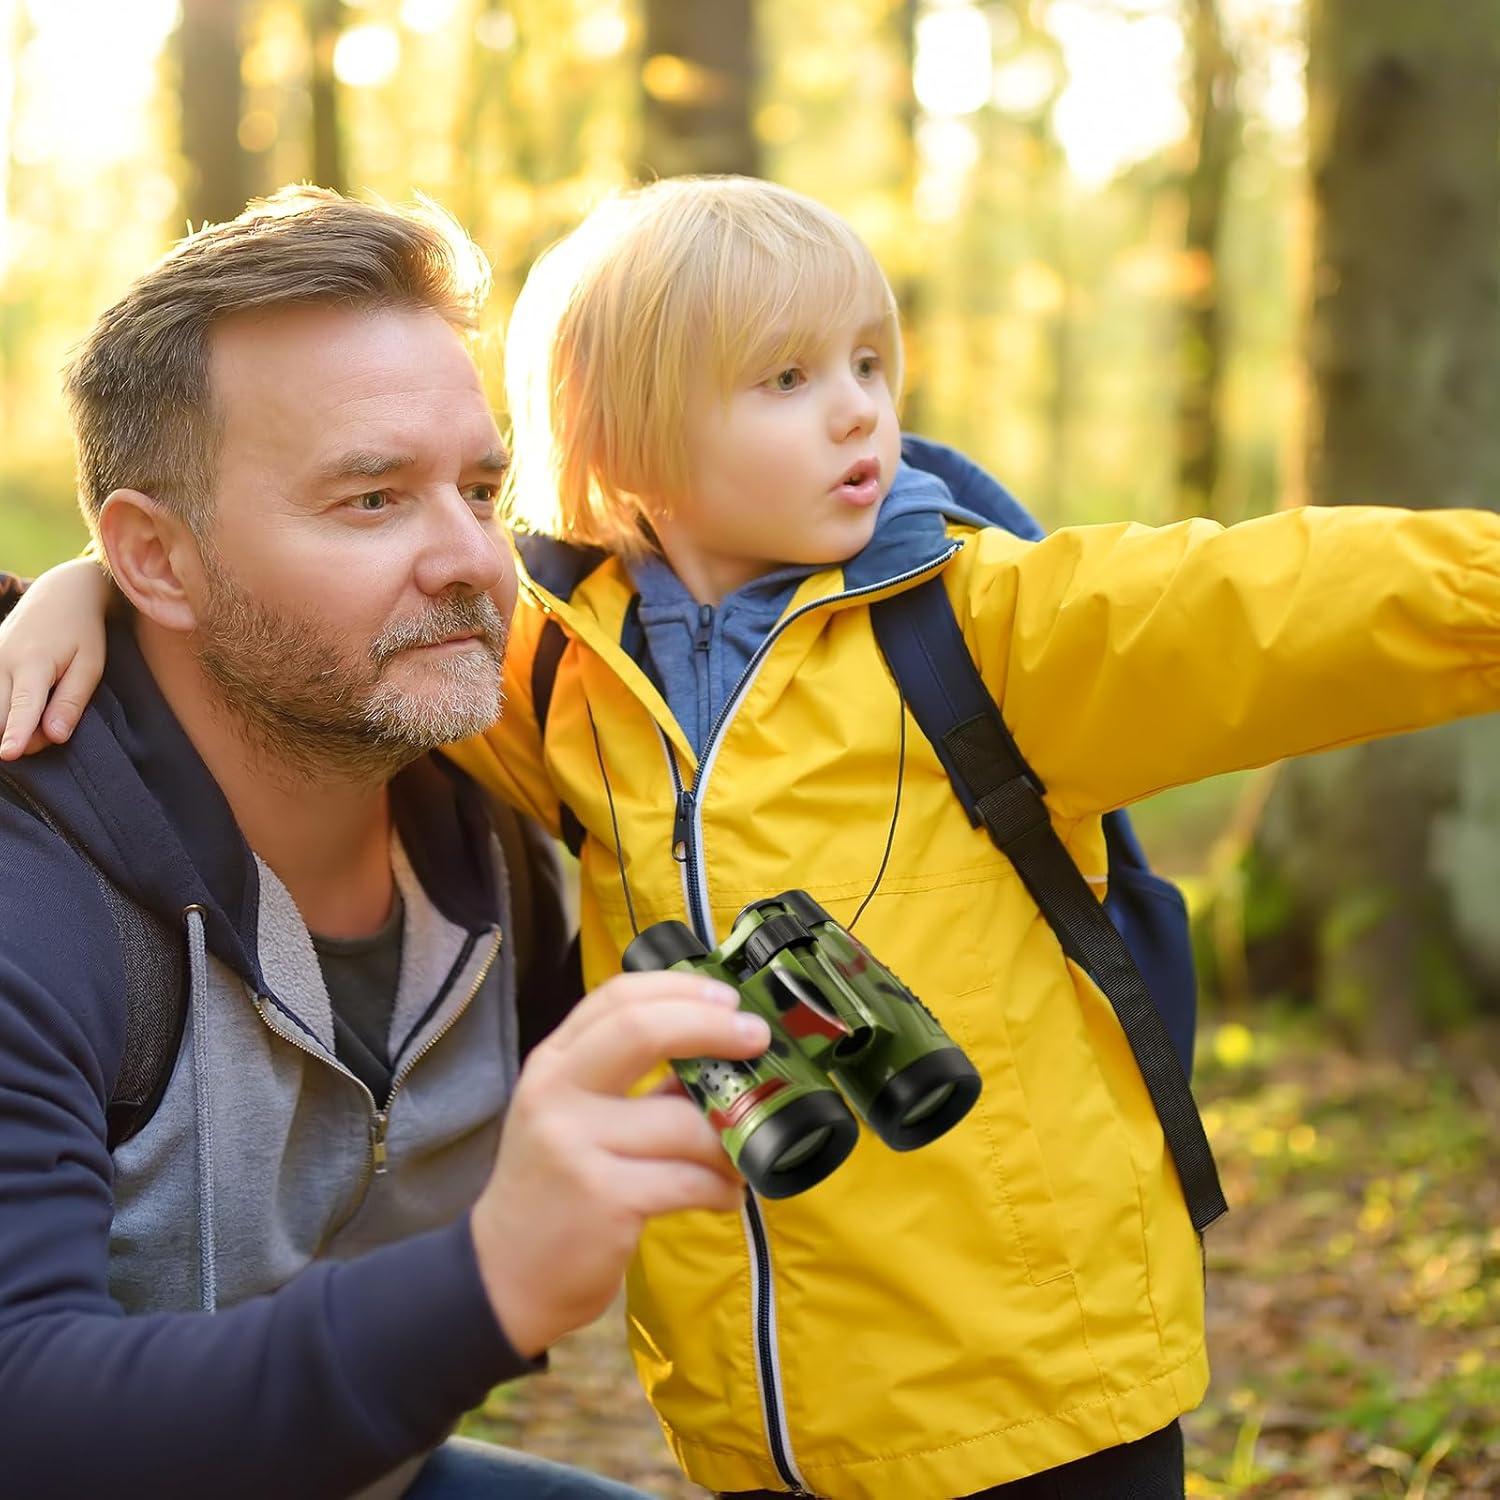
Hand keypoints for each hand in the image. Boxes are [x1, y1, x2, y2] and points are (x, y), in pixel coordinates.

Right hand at [0, 558, 111, 759]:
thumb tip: (55, 737)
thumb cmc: (83, 632)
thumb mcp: (90, 665)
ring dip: (10, 723)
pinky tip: (19, 711)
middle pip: (1, 714)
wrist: (60, 593)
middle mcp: (2, 660)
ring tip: (39, 717)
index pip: (23, 706)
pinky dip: (3, 709)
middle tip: (51, 732)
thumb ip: (72, 701)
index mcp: (34, 663)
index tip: (8, 755)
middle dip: (21, 735)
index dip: (17, 733)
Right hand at [469, 971, 767, 1357]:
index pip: (617, 998)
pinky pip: (690, 1179)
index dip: (680, 988)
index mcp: (553, 1063)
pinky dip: (722, 1187)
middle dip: (712, 1028)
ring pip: (684, 1122)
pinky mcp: (605, 1199)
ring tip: (741, 1156)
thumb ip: (635, 1081)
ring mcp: (576, 1145)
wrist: (507, 1274)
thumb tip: (722, 1054)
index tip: (728, 998)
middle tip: (757, 1039)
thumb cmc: (556, 1185)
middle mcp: (557, 1093)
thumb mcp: (577, 1116)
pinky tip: (725, 1195)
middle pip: (641, 1031)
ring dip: (731, 1138)